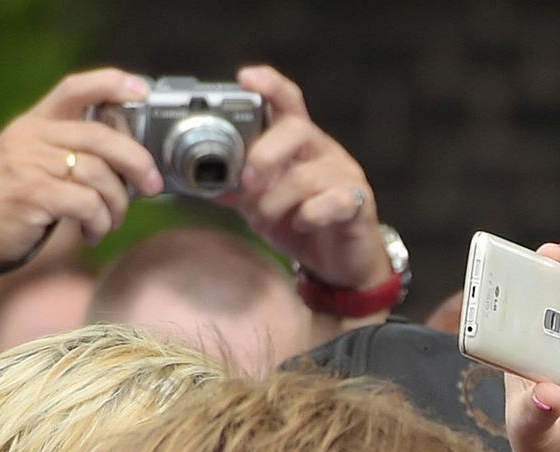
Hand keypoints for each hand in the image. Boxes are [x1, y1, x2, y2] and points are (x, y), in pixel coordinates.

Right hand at [0, 69, 162, 268]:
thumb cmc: (2, 206)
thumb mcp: (28, 165)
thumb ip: (66, 153)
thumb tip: (128, 160)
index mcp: (31, 125)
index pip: (73, 89)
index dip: (111, 83)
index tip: (142, 89)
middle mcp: (29, 136)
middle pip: (103, 136)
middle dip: (138, 163)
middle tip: (151, 187)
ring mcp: (28, 162)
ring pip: (101, 175)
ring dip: (116, 206)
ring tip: (108, 222)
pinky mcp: (31, 192)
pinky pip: (89, 203)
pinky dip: (99, 223)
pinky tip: (90, 233)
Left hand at [228, 66, 390, 289]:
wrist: (341, 265)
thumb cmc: (302, 225)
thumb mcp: (261, 204)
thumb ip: (237, 189)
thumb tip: (201, 182)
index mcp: (299, 143)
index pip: (287, 101)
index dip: (269, 85)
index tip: (245, 78)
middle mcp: (324, 151)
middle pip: (297, 129)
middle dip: (264, 154)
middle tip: (247, 182)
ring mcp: (345, 176)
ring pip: (307, 175)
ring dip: (276, 201)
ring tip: (263, 220)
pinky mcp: (359, 203)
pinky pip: (333, 202)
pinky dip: (309, 215)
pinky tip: (300, 225)